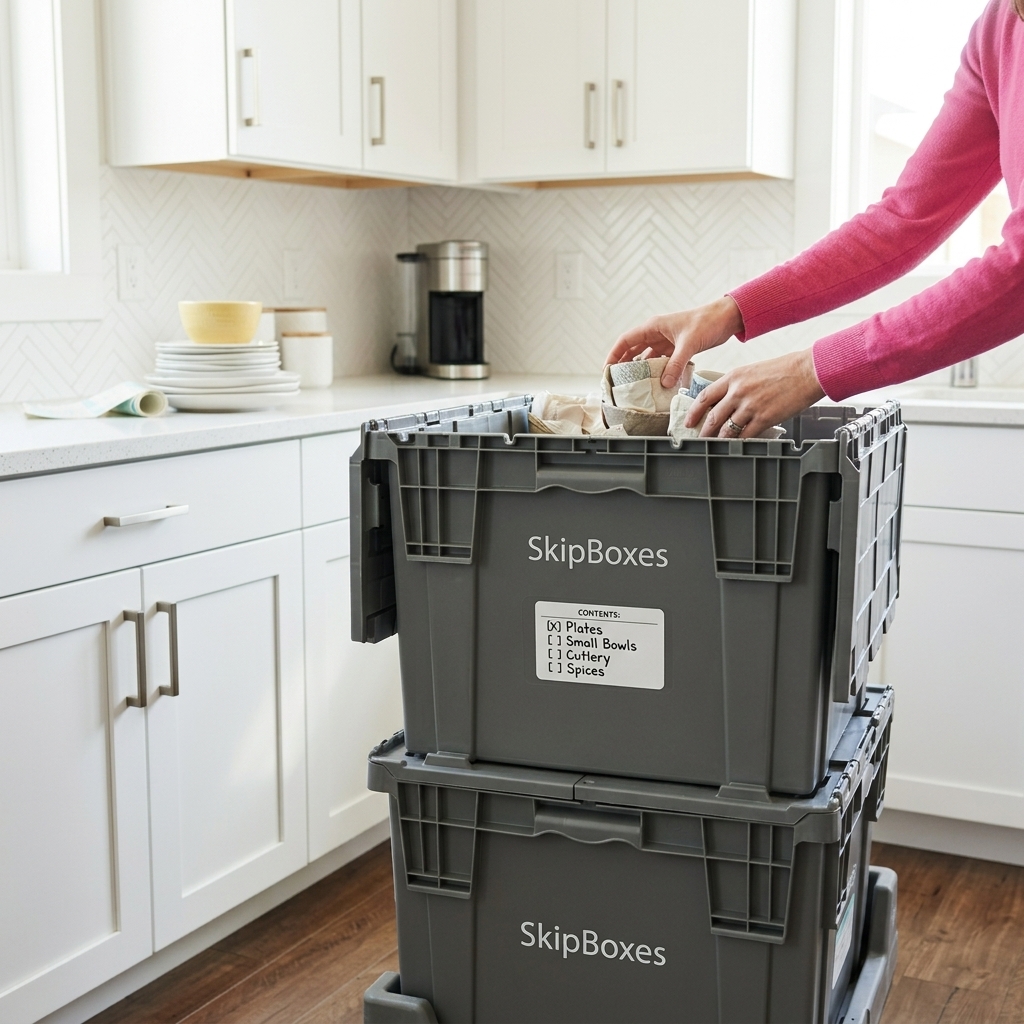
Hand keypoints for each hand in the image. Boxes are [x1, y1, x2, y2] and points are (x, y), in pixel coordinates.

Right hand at [605, 296, 743, 388]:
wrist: (726, 318)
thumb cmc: (707, 322)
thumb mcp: (689, 344)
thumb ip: (676, 364)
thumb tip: (664, 383)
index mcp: (653, 327)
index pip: (625, 341)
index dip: (614, 355)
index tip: (606, 370)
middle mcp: (656, 333)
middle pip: (632, 350)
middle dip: (623, 365)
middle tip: (617, 382)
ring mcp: (665, 341)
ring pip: (646, 357)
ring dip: (640, 369)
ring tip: (633, 386)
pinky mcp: (676, 348)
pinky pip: (661, 361)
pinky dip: (657, 371)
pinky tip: (655, 383)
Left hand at [686, 348, 825, 437]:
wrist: (807, 371)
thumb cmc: (784, 369)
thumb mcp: (752, 371)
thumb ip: (737, 385)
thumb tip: (727, 400)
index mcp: (733, 377)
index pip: (705, 396)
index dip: (693, 412)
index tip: (689, 421)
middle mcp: (738, 392)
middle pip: (712, 416)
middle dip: (703, 431)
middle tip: (700, 438)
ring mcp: (750, 406)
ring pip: (726, 429)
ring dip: (719, 439)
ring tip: (716, 444)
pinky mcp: (764, 419)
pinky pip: (745, 435)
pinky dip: (739, 442)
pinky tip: (736, 445)